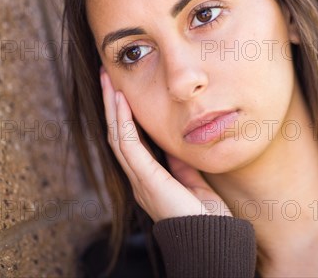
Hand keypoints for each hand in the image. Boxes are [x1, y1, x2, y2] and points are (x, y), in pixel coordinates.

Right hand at [99, 67, 231, 221]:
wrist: (210, 239)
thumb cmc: (205, 216)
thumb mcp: (192, 182)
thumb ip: (180, 166)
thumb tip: (176, 148)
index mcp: (148, 179)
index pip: (130, 141)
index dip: (123, 116)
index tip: (122, 91)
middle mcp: (138, 179)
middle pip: (117, 135)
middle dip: (111, 106)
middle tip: (106, 78)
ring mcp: (139, 180)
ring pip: (117, 137)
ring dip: (112, 108)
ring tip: (108, 82)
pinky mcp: (146, 180)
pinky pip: (128, 146)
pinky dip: (123, 122)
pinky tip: (121, 102)